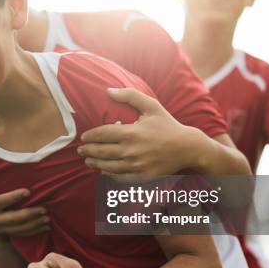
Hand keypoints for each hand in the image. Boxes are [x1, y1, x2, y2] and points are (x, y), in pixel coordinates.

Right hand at [0, 172, 49, 236]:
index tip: (28, 191)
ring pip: (18, 229)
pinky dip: (33, 232)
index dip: (13, 197)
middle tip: (44, 210)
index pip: (0, 202)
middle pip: (12, 219)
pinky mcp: (5, 234)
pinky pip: (20, 235)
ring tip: (47, 219)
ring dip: (34, 225)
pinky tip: (45, 227)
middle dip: (29, 215)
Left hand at [77, 88, 198, 175]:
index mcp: (131, 133)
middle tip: (80, 150)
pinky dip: (109, 174)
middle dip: (88, 151)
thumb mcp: (151, 106)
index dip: (90, 136)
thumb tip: (109, 90)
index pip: (103, 134)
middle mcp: (131, 150)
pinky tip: (103, 170)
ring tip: (88, 160)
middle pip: (102, 152)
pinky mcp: (141, 176)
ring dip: (95, 163)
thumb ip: (130, 96)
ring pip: (108, 166)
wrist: (188, 148)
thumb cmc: (168, 125)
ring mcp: (136, 165)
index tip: (83, 137)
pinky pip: (120, 177)